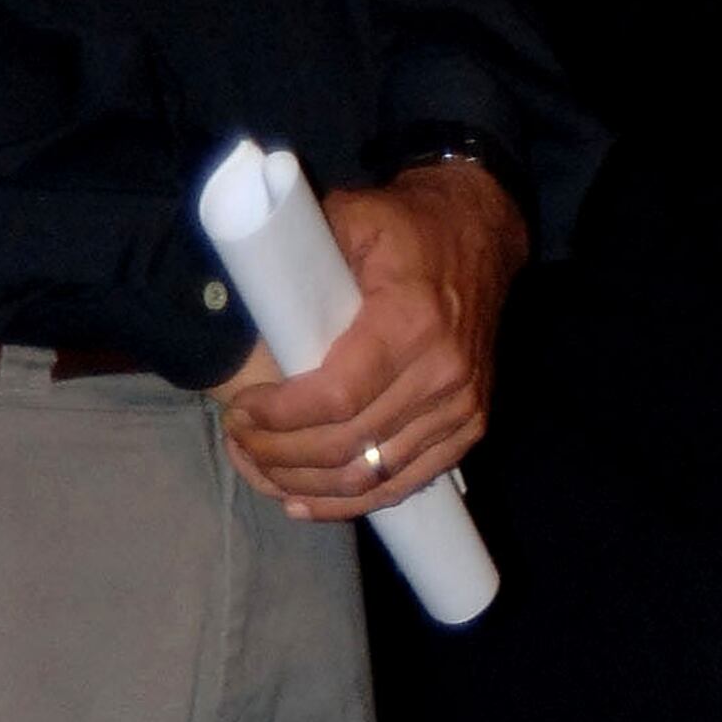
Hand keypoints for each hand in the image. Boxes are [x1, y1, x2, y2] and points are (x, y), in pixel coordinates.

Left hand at [220, 160, 524, 518]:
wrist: (483, 235)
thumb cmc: (409, 225)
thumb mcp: (352, 217)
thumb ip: (303, 258)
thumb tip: (244, 294)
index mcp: (412, 323)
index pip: (337, 397)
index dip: (282, 418)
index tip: (242, 413)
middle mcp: (442, 377)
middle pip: (349, 447)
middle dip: (282, 455)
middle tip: (238, 441)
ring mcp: (460, 410)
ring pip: (371, 477)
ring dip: (307, 485)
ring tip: (261, 471)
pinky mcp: (467, 430)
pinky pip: (403, 484)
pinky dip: (351, 504)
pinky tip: (304, 502)